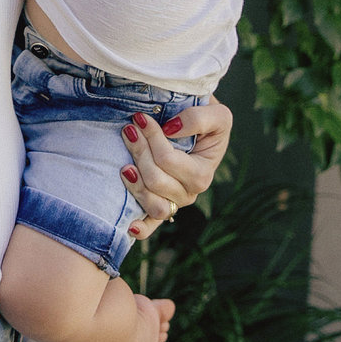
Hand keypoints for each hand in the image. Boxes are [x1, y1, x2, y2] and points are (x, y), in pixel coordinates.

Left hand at [120, 98, 232, 237]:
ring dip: (134, 182)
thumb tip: (171, 129)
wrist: (198, 131)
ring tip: (124, 164)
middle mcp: (189, 193)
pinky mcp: (159, 208)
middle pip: (155, 180)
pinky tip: (129, 225)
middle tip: (128, 129)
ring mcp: (173, 203)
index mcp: (202, 173)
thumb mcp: (216, 113)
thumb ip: (198, 118)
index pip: (169, 160)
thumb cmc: (205, 123)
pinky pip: (150, 225)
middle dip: (139, 152)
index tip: (139, 117)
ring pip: (152, 202)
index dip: (152, 138)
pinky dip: (140, 228)